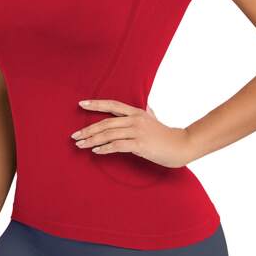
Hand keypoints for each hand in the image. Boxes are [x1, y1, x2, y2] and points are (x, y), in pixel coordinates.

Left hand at [71, 99, 195, 167]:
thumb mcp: (155, 120)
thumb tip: (147, 108)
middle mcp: (135, 119)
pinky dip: (105, 149)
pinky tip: (96, 151)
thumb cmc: (166, 135)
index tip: (81, 104)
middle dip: (88, 129)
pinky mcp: (140, 144)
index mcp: (136, 112)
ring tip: (80, 145)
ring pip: (109, 134)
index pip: (112, 105)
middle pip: (106, 122)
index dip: (96, 104)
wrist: (181, 145)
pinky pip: (117, 146)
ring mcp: (137, 131)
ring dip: (92, 140)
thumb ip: (148, 113)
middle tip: (74, 135)